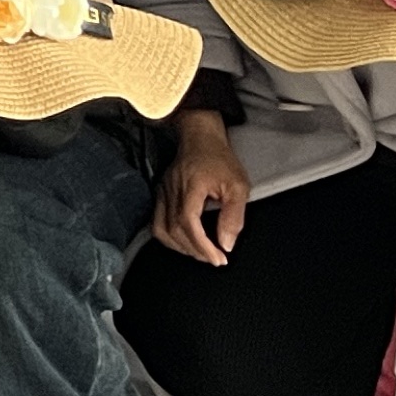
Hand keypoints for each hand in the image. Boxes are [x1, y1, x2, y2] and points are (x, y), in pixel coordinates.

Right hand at [155, 110, 249, 264]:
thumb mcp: (238, 186)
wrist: (200, 136)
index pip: (188, 223)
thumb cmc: (220, 159)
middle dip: (195, 251)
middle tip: (215, 258)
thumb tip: (226, 244)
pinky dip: (169, 236)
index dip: (202, 246)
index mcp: (190, 187)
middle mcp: (171, 190)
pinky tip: (184, 240)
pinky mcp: (160, 192)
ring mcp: (162, 191)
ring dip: (180, 246)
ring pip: (161, 228)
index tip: (219, 258)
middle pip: (174, 230)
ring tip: (200, 252)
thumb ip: (233, 217)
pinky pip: (157, 221)